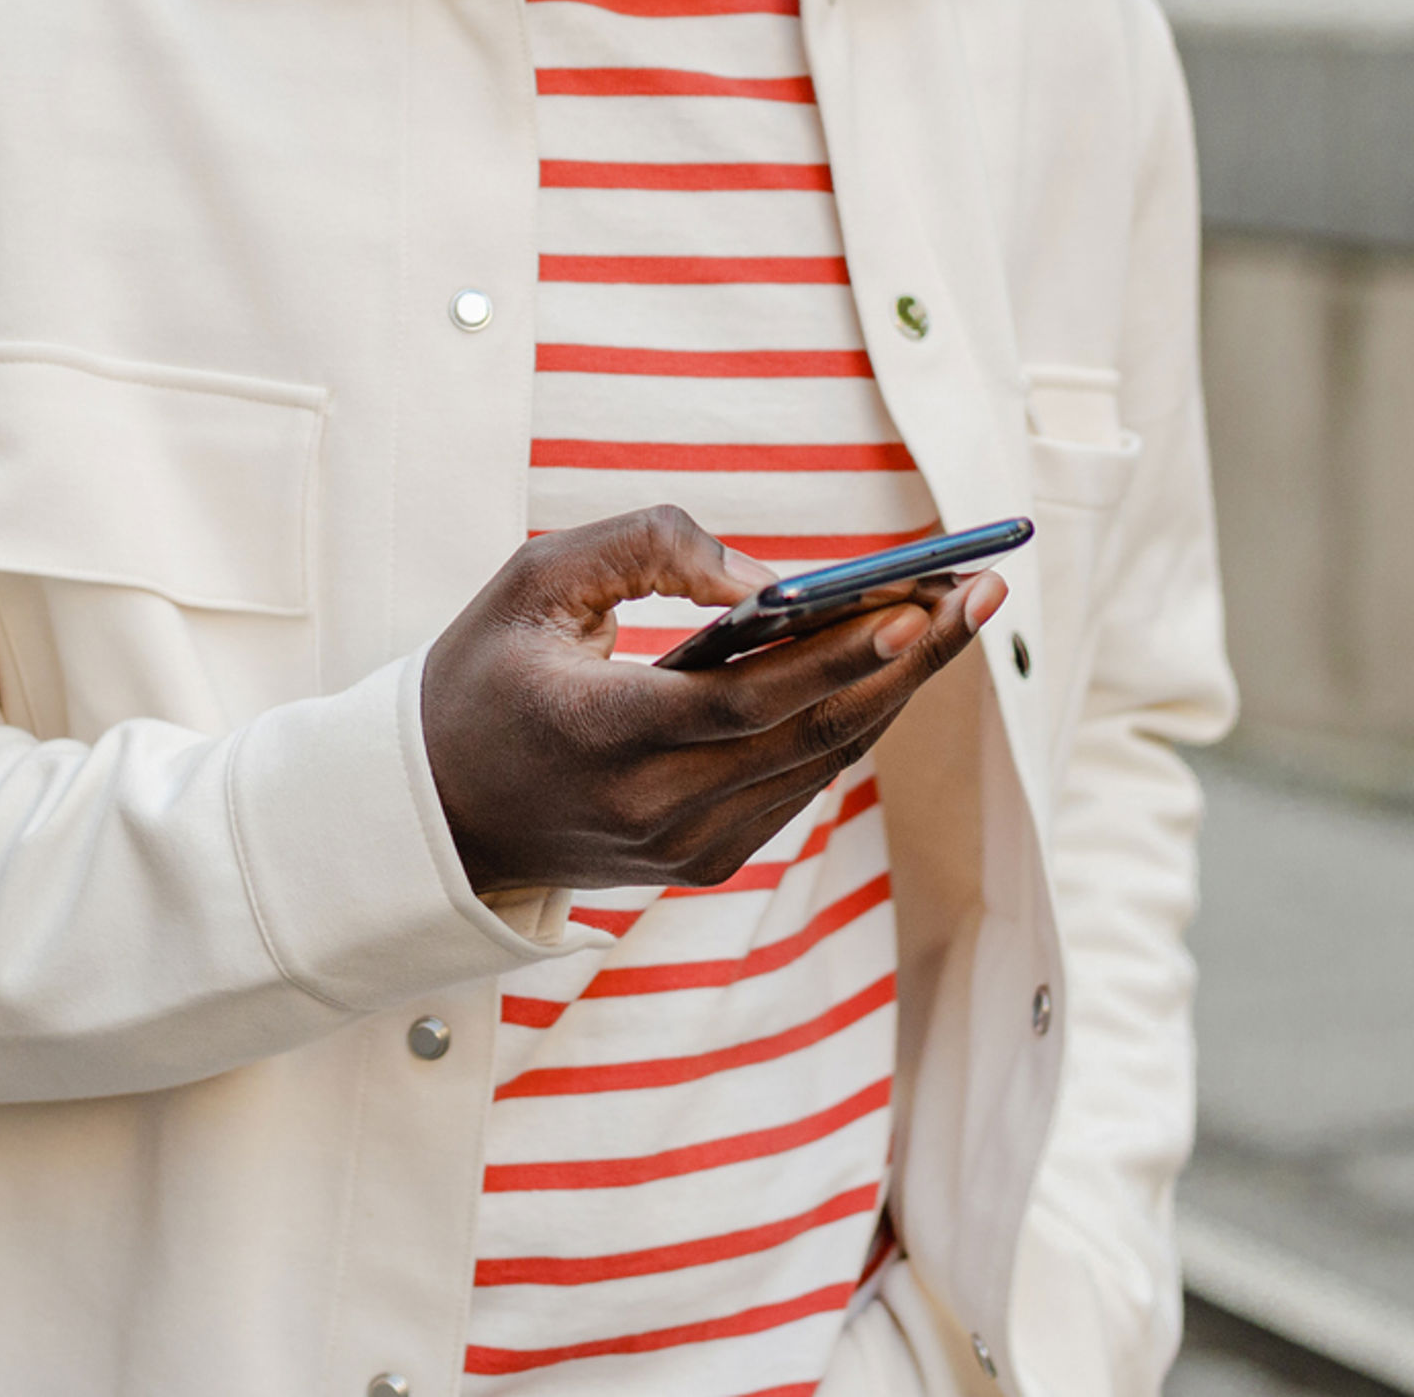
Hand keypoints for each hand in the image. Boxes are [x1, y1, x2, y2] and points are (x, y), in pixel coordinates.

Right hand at [420, 505, 1004, 897]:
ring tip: (956, 610)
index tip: (918, 600)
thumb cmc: (483, 676)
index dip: (840, 655)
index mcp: (600, 737)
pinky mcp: (704, 864)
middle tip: (980, 587)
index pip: (748, 702)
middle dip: (909, 657)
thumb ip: (648, 549)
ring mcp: (686, 849)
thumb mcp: (535, 580)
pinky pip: (800, 783)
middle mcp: (654, 810)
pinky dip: (851, 720)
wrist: (433, 814)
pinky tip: (894, 663)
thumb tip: (771, 578)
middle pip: (813, 734)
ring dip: (896, 686)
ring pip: (821, 763)